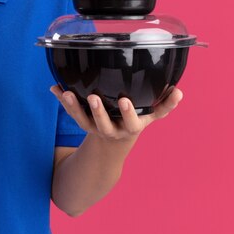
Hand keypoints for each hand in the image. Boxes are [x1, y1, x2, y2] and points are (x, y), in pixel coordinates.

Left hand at [50, 85, 182, 142]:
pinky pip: (71, 112)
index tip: (124, 100)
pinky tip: (54, 87)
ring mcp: (94, 127)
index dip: (128, 113)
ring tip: (66, 93)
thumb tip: (179, 91)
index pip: (131, 122)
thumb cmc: (135, 121)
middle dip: (99, 112)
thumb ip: (165, 105)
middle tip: (94, 98)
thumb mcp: (151, 117)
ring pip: (82, 120)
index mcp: (130, 128)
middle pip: (103, 124)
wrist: (113, 145)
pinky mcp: (82, 122)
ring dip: (73, 106)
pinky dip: (62, 101)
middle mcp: (111, 130)